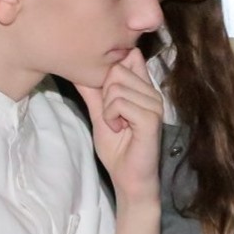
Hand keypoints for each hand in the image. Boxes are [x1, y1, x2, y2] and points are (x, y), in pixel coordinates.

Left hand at [74, 48, 163, 203]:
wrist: (128, 177)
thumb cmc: (118, 148)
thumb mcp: (99, 114)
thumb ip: (93, 91)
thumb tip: (79, 68)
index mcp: (143, 88)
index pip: (131, 56)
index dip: (112, 67)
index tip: (103, 92)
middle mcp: (152, 92)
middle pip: (116, 70)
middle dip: (105, 94)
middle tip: (112, 116)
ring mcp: (154, 103)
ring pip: (116, 87)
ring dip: (107, 110)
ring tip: (117, 125)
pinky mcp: (151, 117)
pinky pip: (120, 103)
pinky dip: (111, 117)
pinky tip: (120, 129)